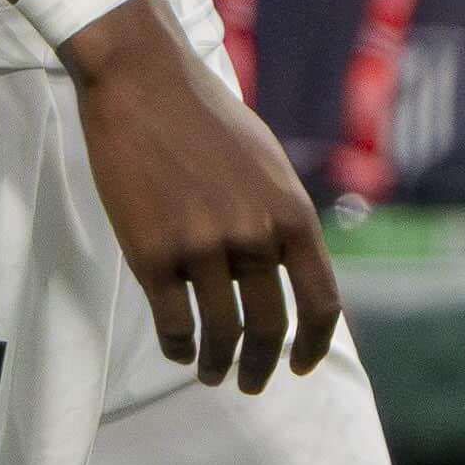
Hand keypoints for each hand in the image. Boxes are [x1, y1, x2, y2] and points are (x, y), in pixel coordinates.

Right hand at [68, 4, 341, 387]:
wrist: (144, 81)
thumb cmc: (207, 118)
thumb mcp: (268, 165)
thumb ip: (281, 218)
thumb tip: (290, 272)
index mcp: (293, 214)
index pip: (320, 302)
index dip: (312, 345)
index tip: (300, 366)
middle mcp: (255, 235)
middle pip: (269, 327)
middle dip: (261, 365)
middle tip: (250, 382)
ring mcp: (203, 247)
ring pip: (219, 334)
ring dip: (216, 364)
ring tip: (211, 374)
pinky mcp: (152, 254)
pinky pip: (173, 324)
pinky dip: (179, 347)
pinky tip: (179, 350)